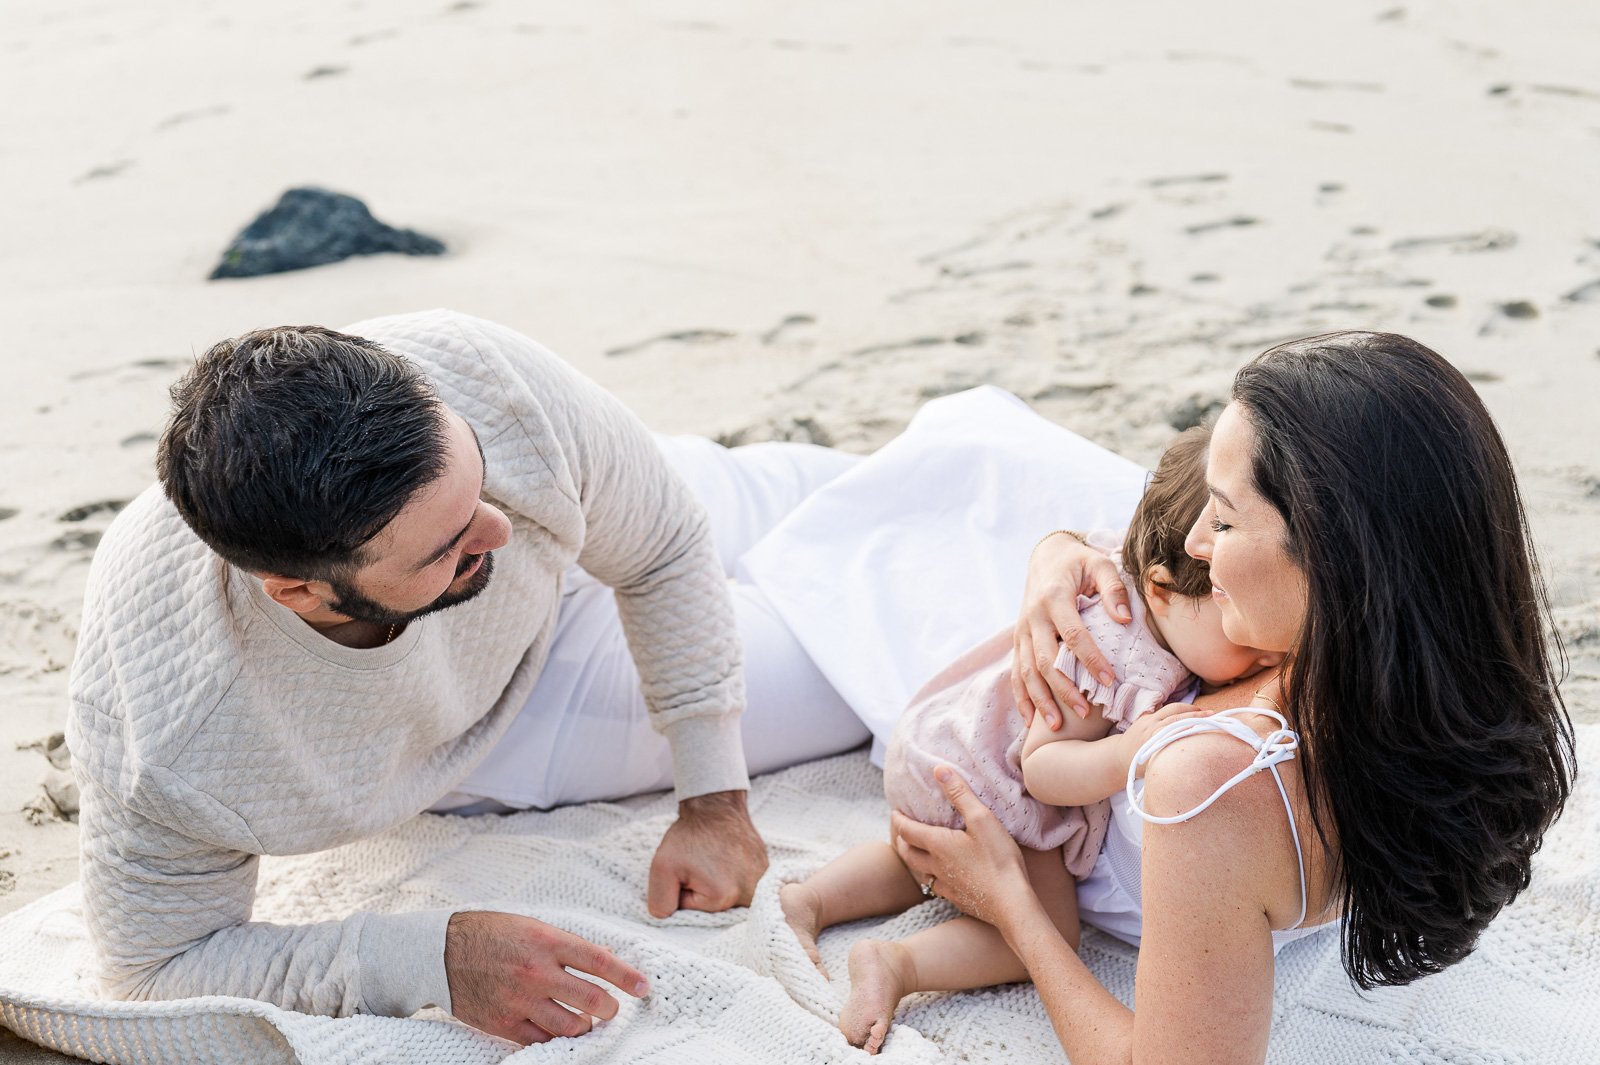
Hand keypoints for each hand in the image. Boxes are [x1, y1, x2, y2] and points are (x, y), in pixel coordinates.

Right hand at [444, 910, 648, 1044]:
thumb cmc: (491, 934)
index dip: (626, 976)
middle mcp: (535, 972)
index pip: (598, 961)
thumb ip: (565, 946)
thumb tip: (602, 963)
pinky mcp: (504, 1024)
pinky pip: (542, 1040)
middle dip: (610, 1008)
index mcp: (546, 942)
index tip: (643, 986)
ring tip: (584, 1019)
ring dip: (585, 1026)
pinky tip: (557, 1028)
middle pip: (591, 999)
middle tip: (612, 1008)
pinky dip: (555, 1037)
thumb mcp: (532, 927)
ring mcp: (519, 1001)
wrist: (441, 952)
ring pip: (571, 1026)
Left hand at [646, 789, 768, 916]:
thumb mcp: (661, 868)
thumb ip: (660, 902)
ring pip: (730, 896)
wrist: (716, 805)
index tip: (687, 869)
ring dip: (719, 882)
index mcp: (722, 897)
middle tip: (701, 865)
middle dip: (701, 889)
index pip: (692, 909)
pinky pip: (745, 884)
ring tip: (715, 860)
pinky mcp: (766, 870)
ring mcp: (762, 881)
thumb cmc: (689, 835)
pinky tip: (728, 857)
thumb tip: (668, 919)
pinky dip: (734, 874)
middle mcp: (749, 894)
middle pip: (714, 907)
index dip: (682, 889)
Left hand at [890, 767, 1031, 928]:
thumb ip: (960, 795)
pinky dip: (932, 877)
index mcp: (938, 845)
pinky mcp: (958, 899)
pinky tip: (941, 876)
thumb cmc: (998, 859)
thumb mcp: (982, 819)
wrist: (1011, 904)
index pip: (906, 830)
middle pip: (907, 853)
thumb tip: (939, 770)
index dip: (898, 819)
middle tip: (901, 830)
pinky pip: (936, 886)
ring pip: (920, 872)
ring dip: (913, 859)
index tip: (895, 812)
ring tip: (917, 851)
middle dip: (901, 840)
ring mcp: (946, 885)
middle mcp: (935, 866)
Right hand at [1011, 532, 1130, 730]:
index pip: (1073, 635)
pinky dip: (1022, 697)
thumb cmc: (1079, 563)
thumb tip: (1124, 619)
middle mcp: (1033, 617)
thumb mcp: (1099, 564)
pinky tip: (1030, 720)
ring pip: (1026, 671)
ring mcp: (1022, 631)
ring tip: (1056, 726)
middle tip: (1085, 712)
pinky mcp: (1018, 641)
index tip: (1110, 680)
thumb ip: (1113, 588)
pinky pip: (1015, 673)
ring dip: (1040, 700)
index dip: (1090, 659)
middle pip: (1045, 660)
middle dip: (1064, 689)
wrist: (1046, 557)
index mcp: (1054, 598)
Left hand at [1115, 703, 1214, 777]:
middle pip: (1178, 715)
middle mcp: (1151, 726)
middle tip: (1213, 715)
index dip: (1195, 723)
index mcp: (1154, 738)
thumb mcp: (1157, 764)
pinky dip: (1179, 710)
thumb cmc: (1140, 766)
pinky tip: (1190, 713)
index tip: (1211, 723)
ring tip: (1204, 712)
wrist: (1118, 757)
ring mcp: (1147, 719)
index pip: (1179, 726)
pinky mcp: (1145, 716)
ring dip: (1189, 709)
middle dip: (1196, 714)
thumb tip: (1194, 753)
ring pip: (1172, 709)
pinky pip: (1165, 711)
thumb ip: (1172, 755)